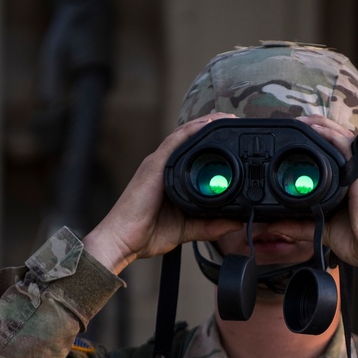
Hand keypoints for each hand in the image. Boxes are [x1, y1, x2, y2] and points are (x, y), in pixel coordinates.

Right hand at [82, 114, 241, 274]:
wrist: (122, 240)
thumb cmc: (145, 234)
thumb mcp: (187, 229)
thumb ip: (210, 226)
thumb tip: (235, 224)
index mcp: (169, 179)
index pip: (191, 154)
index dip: (210, 144)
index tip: (231, 139)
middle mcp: (162, 167)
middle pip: (188, 140)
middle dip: (210, 127)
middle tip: (232, 121)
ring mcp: (157, 165)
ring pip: (183, 136)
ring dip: (204, 124)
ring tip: (224, 117)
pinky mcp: (153, 167)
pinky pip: (174, 143)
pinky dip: (191, 131)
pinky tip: (207, 124)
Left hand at [295, 115, 357, 272]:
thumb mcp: (319, 229)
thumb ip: (296, 226)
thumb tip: (271, 225)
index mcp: (347, 182)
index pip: (331, 154)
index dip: (314, 143)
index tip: (291, 141)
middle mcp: (355, 172)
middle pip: (335, 140)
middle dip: (314, 129)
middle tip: (292, 124)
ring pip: (341, 137)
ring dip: (320, 126)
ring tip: (301, 122)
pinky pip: (346, 145)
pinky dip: (330, 135)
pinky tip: (315, 129)